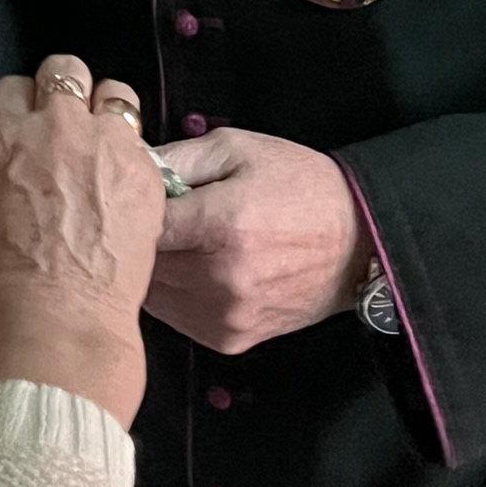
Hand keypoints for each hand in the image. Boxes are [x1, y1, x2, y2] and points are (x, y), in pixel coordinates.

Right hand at [0, 55, 164, 426]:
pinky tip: (123, 192)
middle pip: (65, 72)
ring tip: (103, 149)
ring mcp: (107, 146)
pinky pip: (142, 144)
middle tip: (65, 128)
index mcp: (6, 136)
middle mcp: (57, 127)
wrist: (57, 331)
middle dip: (63, 94)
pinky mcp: (146, 173)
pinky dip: (132, 160)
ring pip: (114, 94)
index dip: (20, 107)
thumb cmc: (3, 290)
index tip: (25, 125)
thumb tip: (10, 167)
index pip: (12, 87)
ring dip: (105, 115)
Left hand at [144, 128, 370, 354]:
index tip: (134, 196)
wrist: (356, 240)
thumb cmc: (298, 185)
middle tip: (162, 215)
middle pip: (142, 263)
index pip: (139, 226)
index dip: (130, 209)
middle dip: (141, 238)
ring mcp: (226, 315)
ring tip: (185, 240)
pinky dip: (176, 294)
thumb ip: (176, 157)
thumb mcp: (237, 148)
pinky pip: (177, 317)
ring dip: (157, 268)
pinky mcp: (231, 338)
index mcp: (220, 225)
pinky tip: (199, 267)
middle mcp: (221, 278)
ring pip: (154, 294)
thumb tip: (128, 167)